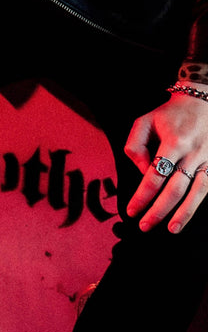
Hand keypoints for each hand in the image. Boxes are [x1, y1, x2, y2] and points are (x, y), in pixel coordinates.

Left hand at [125, 87, 207, 232]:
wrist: (202, 102)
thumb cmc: (169, 114)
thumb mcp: (144, 121)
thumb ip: (135, 146)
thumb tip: (143, 173)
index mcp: (173, 141)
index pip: (155, 175)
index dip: (142, 196)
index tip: (131, 210)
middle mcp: (192, 152)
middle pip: (175, 188)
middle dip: (159, 210)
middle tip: (144, 225)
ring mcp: (206, 159)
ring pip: (196, 192)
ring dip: (183, 213)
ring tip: (171, 230)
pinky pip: (207, 188)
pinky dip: (197, 204)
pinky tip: (187, 216)